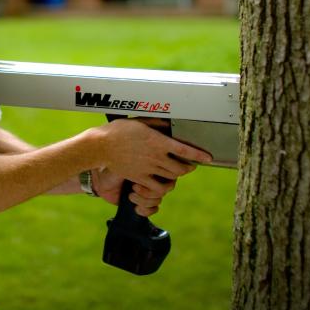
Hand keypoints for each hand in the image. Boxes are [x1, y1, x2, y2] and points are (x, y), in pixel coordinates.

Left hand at [93, 167, 177, 216]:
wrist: (98, 178)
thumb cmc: (112, 163)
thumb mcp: (128, 159)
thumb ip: (144, 160)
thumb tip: (158, 163)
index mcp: (153, 163)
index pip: (170, 172)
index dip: (160, 178)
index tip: (145, 176)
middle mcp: (153, 176)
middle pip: (166, 188)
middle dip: (151, 190)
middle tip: (134, 187)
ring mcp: (148, 189)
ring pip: (159, 199)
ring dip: (145, 200)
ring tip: (130, 195)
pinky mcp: (142, 201)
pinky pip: (153, 209)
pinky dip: (146, 210)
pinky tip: (135, 207)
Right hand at [97, 118, 211, 188]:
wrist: (101, 146)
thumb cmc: (118, 131)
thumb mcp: (140, 121)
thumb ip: (156, 123)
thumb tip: (168, 124)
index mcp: (158, 141)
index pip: (184, 150)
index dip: (198, 155)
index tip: (208, 158)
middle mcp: (156, 156)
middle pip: (181, 168)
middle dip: (189, 167)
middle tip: (190, 165)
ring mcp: (148, 169)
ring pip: (171, 178)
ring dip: (177, 176)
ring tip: (177, 172)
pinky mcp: (139, 178)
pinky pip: (156, 188)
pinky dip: (162, 187)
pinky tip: (161, 183)